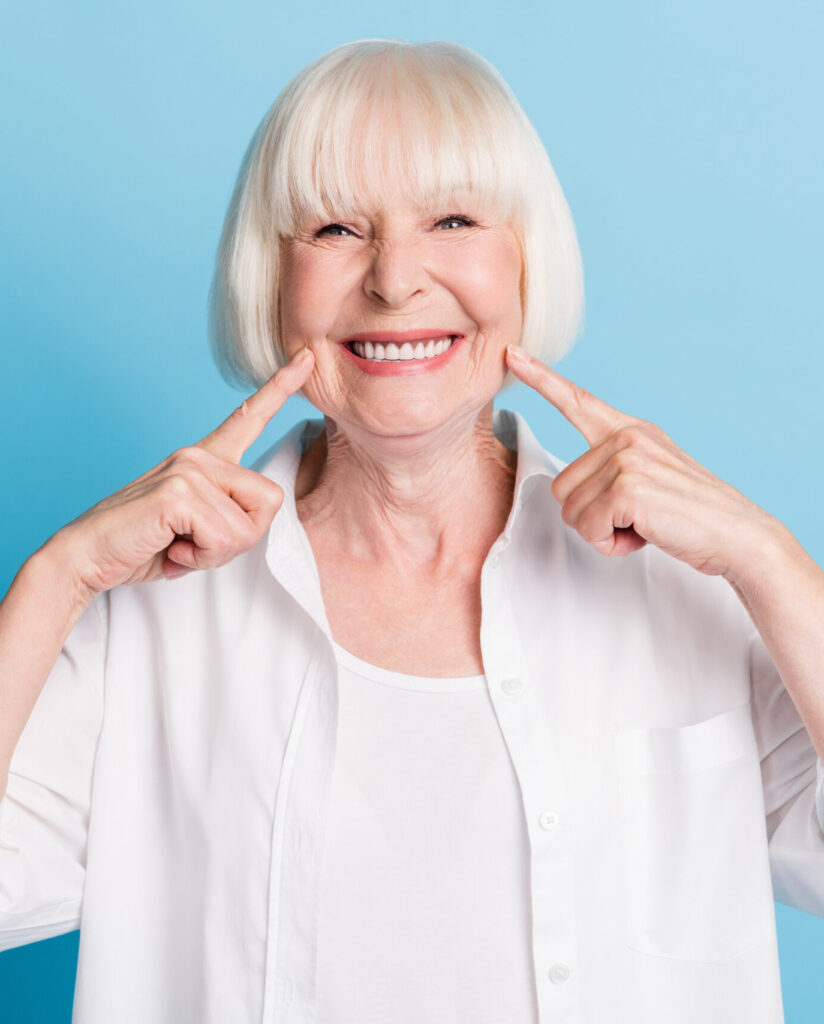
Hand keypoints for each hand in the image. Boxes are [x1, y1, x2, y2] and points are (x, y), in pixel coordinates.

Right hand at [48, 347, 315, 599]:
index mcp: (204, 459)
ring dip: (216, 553)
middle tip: (196, 546)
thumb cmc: (142, 545)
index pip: (249, 417)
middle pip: (270, 501)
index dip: (281, 388)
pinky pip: (224, 537)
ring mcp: (189, 468)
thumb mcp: (198, 529)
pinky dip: (201, 557)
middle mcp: (199, 456)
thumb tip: (257, 518)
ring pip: (248, 526)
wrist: (86, 557)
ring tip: (178, 547)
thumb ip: (229, 516)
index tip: (307, 358)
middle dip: (241, 539)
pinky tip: (170, 550)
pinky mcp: (179, 491)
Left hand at [504, 344, 777, 577]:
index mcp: (631, 431)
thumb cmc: (691, 517)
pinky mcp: (626, 488)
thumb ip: (613, 471)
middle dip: (591, 516)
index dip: (541, 379)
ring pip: (571, 511)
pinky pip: (587, 528)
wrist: (738, 535)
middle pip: (561, 487)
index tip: (512, 354)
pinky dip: (610, 544)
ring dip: (602, 532)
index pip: (578, 400)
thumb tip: (570, 492)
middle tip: (637, 518)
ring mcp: (625, 458)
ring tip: (644, 524)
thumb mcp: (651, 479)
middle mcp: (626, 437)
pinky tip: (644, 534)